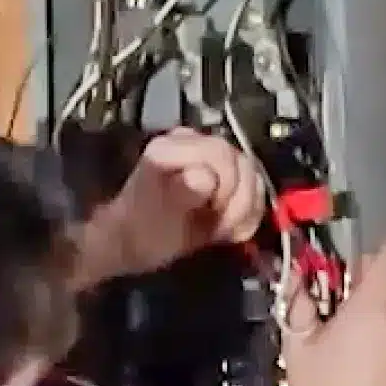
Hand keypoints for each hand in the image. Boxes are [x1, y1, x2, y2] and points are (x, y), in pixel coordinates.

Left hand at [79, 129, 263, 283]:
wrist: (133, 242)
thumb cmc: (141, 234)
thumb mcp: (156, 222)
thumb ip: (181, 196)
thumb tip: (204, 177)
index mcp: (171, 148)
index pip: (223, 156)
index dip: (226, 190)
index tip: (212, 218)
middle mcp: (191, 143)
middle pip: (242, 164)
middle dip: (237, 202)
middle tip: (218, 228)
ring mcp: (208, 156)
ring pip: (252, 175)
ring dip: (243, 209)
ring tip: (220, 229)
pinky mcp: (221, 172)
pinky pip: (252, 186)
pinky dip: (247, 210)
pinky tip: (229, 227)